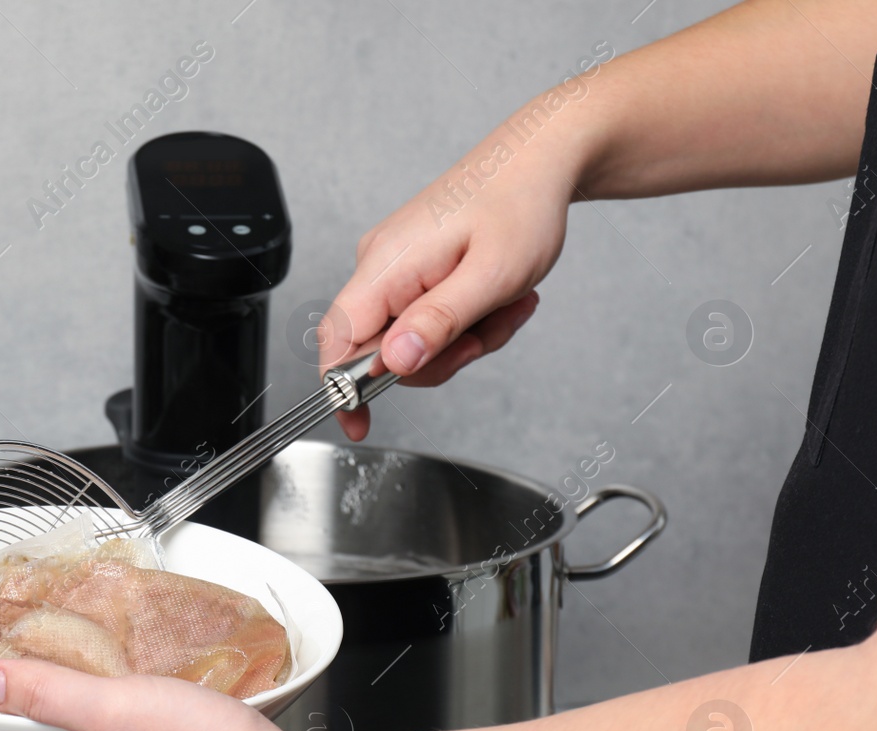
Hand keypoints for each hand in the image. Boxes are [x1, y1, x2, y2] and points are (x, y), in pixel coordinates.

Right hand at [320, 116, 580, 438]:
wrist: (539, 160)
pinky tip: (495, 297)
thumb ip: (438, 323)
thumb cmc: (520, 205)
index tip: (358, 424)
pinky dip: (464, 320)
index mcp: (386, 265)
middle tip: (484, 334)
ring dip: (461, 338)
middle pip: (380, 349)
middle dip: (438, 356)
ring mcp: (394, 267)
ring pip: (411, 340)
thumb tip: (393, 362)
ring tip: (502, 305)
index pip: (337, 339)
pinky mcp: (412, 269)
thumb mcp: (490, 276)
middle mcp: (379, 265)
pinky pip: (426, 319)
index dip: (342, 388)